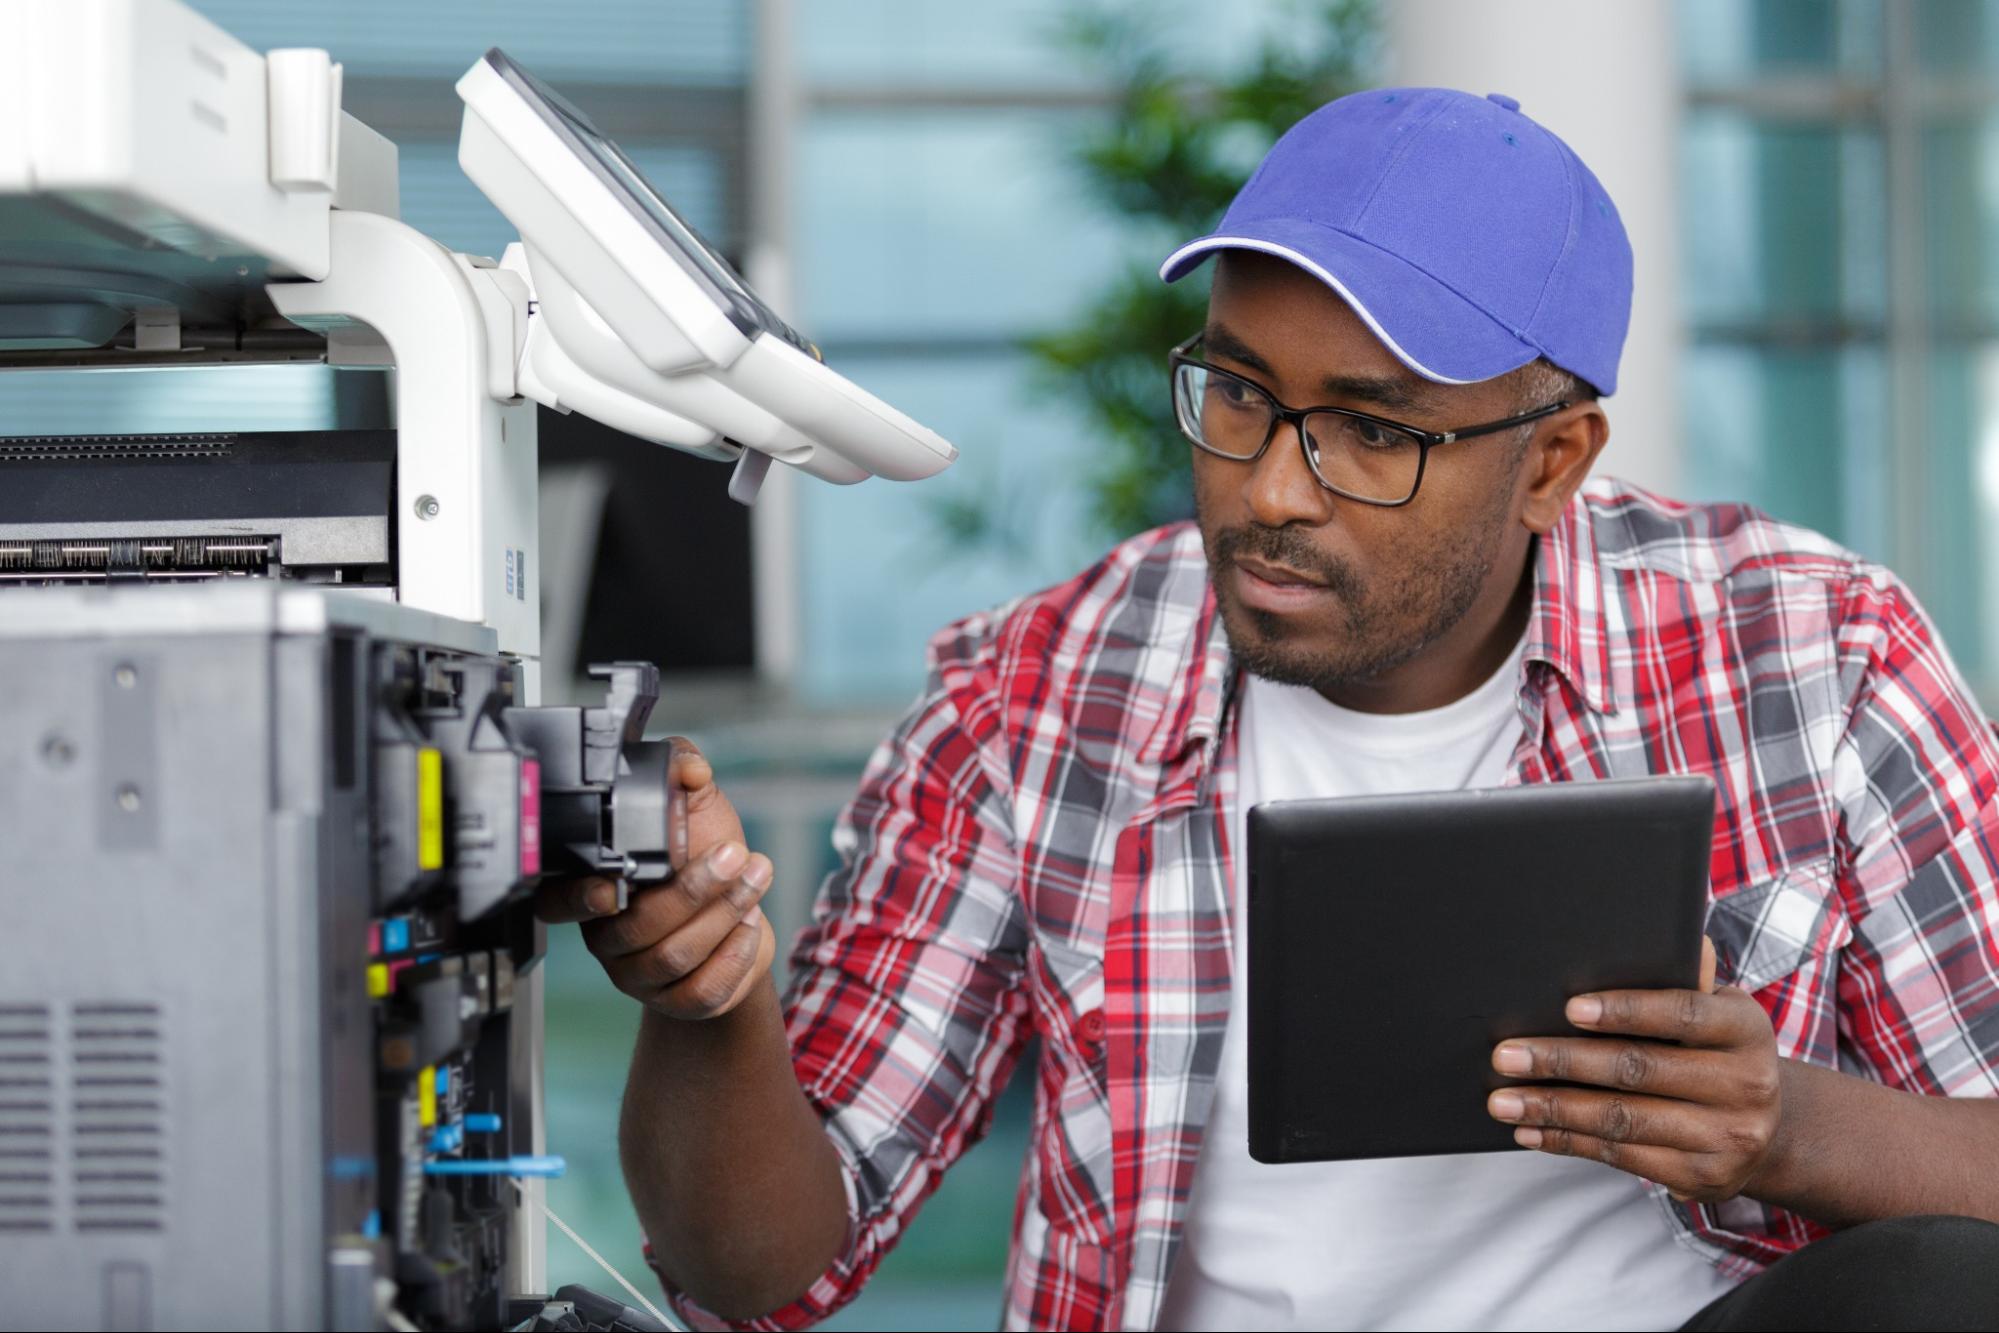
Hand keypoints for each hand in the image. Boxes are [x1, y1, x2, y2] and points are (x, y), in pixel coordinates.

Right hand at [535, 740, 777, 1019]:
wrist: (738, 916)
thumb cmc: (702, 857)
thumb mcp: (693, 806)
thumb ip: (682, 773)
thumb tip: (688, 766)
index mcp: (593, 889)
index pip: (558, 904)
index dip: (580, 898)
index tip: (615, 886)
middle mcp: (608, 937)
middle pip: (638, 926)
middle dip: (694, 888)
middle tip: (734, 854)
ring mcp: (640, 975)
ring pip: (674, 955)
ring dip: (724, 912)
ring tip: (756, 877)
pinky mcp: (678, 1001)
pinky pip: (702, 990)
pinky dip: (735, 954)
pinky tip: (751, 923)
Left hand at [1485, 937, 1784, 1202]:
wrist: (1764, 1129)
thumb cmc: (1715, 1052)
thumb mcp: (1714, 1012)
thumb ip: (1686, 981)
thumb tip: (1669, 939)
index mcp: (1746, 1030)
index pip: (1682, 1013)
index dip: (1625, 1009)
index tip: (1569, 1008)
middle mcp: (1746, 1085)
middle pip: (1638, 1069)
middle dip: (1562, 1061)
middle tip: (1506, 1055)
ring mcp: (1727, 1137)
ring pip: (1622, 1119)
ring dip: (1553, 1108)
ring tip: (1502, 1100)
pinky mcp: (1702, 1178)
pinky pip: (1621, 1156)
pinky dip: (1568, 1141)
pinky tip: (1531, 1130)